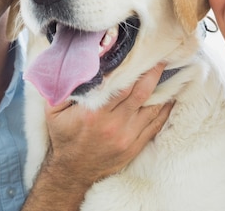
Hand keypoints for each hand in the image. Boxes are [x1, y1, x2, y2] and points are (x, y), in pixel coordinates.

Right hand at [22, 63, 172, 210]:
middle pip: (141, 92)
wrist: (72, 171)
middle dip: (153, 72)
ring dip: (163, 89)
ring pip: (152, 108)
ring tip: (169, 72)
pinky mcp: (135, 146)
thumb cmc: (64, 136)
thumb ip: (63, 89)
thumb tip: (75, 67)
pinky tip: (170, 97)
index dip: (134, 67)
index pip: (122, 85)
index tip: (142, 53)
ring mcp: (127, 136)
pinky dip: (164, 109)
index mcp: (95, 113)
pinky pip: (156, 125)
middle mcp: (114, 124)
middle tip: (162, 56)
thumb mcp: (54, 111)